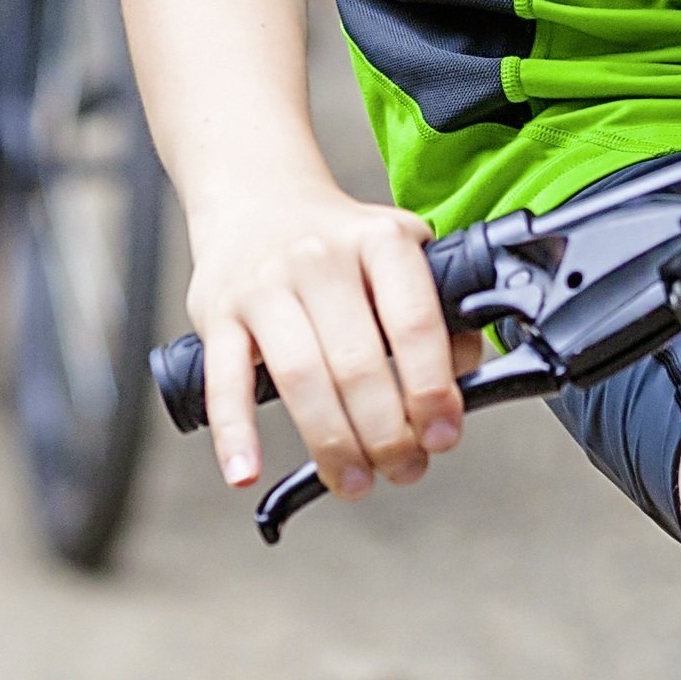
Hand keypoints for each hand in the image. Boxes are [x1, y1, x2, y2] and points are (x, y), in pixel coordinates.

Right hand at [181, 184, 472, 503]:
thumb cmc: (341, 243)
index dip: (432, 389)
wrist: (258, 197)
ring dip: (331, 443)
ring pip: (300, 377)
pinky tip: (247, 474)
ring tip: (354, 482)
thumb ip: (440, 313)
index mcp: (380, 241)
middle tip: (404, 469)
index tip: (443, 435)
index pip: (414, 323)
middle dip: (387, 432)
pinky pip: (225, 381)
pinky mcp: (218, 313)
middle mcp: (321, 258)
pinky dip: (234, 433)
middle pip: (358, 362)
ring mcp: (265, 285)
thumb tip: (462, 385)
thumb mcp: (402, 253)